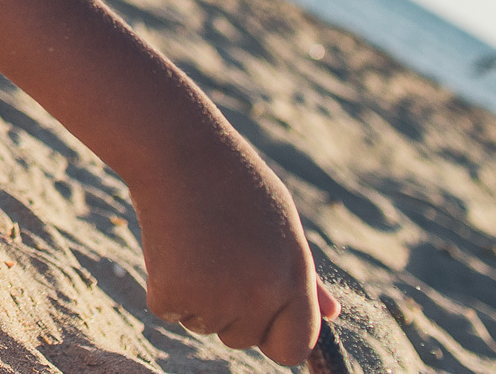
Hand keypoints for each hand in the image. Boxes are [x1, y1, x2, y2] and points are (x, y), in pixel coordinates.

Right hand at [127, 132, 336, 364]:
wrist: (177, 148)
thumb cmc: (232, 181)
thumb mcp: (282, 223)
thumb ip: (305, 277)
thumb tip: (332, 315)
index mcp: (294, 277)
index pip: (294, 347)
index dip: (275, 338)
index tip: (258, 322)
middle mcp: (261, 294)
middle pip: (242, 338)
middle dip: (228, 310)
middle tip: (216, 255)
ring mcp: (216, 297)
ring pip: (203, 324)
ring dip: (194, 294)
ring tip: (194, 240)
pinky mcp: (172, 292)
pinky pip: (168, 309)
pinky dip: (163, 285)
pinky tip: (169, 244)